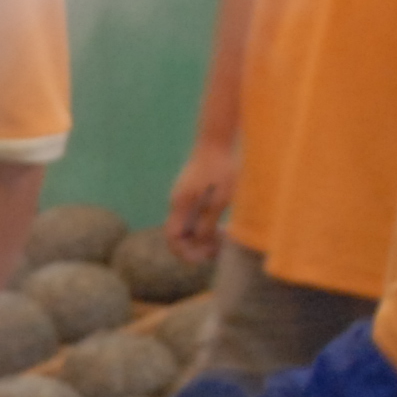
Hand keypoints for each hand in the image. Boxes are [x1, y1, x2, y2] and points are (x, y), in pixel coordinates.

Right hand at [164, 139, 237, 262]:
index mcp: (180, 204)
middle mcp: (177, 202)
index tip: (205, 256)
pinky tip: (222, 225)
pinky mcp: (190, 191)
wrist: (217, 140)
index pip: (172, 238)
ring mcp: (183, 196)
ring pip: (187, 226)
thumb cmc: (221, 168)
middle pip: (179, 235)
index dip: (185, 253)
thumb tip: (200, 240)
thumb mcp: (220, 199)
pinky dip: (204, 224)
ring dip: (201, 236)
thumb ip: (208, 222)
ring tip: (223, 238)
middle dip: (196, 246)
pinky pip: (193, 216)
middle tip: (218, 249)